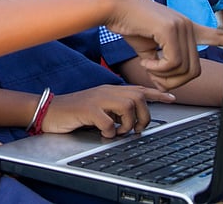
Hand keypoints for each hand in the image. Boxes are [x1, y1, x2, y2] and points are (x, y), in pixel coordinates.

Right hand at [42, 85, 175, 137]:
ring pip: (127, 107)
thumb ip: (115, 108)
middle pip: (138, 97)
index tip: (171, 98)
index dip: (157, 94)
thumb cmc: (75, 111)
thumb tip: (133, 119)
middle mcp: (106, 91)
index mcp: (111, 90)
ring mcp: (97, 99)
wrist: (51, 110)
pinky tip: (104, 135)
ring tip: (119, 132)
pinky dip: (110, 132)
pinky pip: (108, 122)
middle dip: (143, 116)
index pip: (139, 88)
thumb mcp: (99, 106)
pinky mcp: (87, 110)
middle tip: (136, 129)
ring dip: (127, 124)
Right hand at [105, 0, 222, 90]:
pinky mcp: (170, 29)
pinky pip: (172, 63)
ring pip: (184, 69)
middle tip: (155, 79)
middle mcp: (187, 26)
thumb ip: (160, 66)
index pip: (214, 35)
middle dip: (174, 82)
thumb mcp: (148, 49)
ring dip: (163, 76)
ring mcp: (181, 26)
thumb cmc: (129, 24)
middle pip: (194, 70)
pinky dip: (157, 69)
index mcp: (184, 28)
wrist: (115, 7)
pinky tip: (146, 61)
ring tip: (148, 67)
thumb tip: (163, 85)